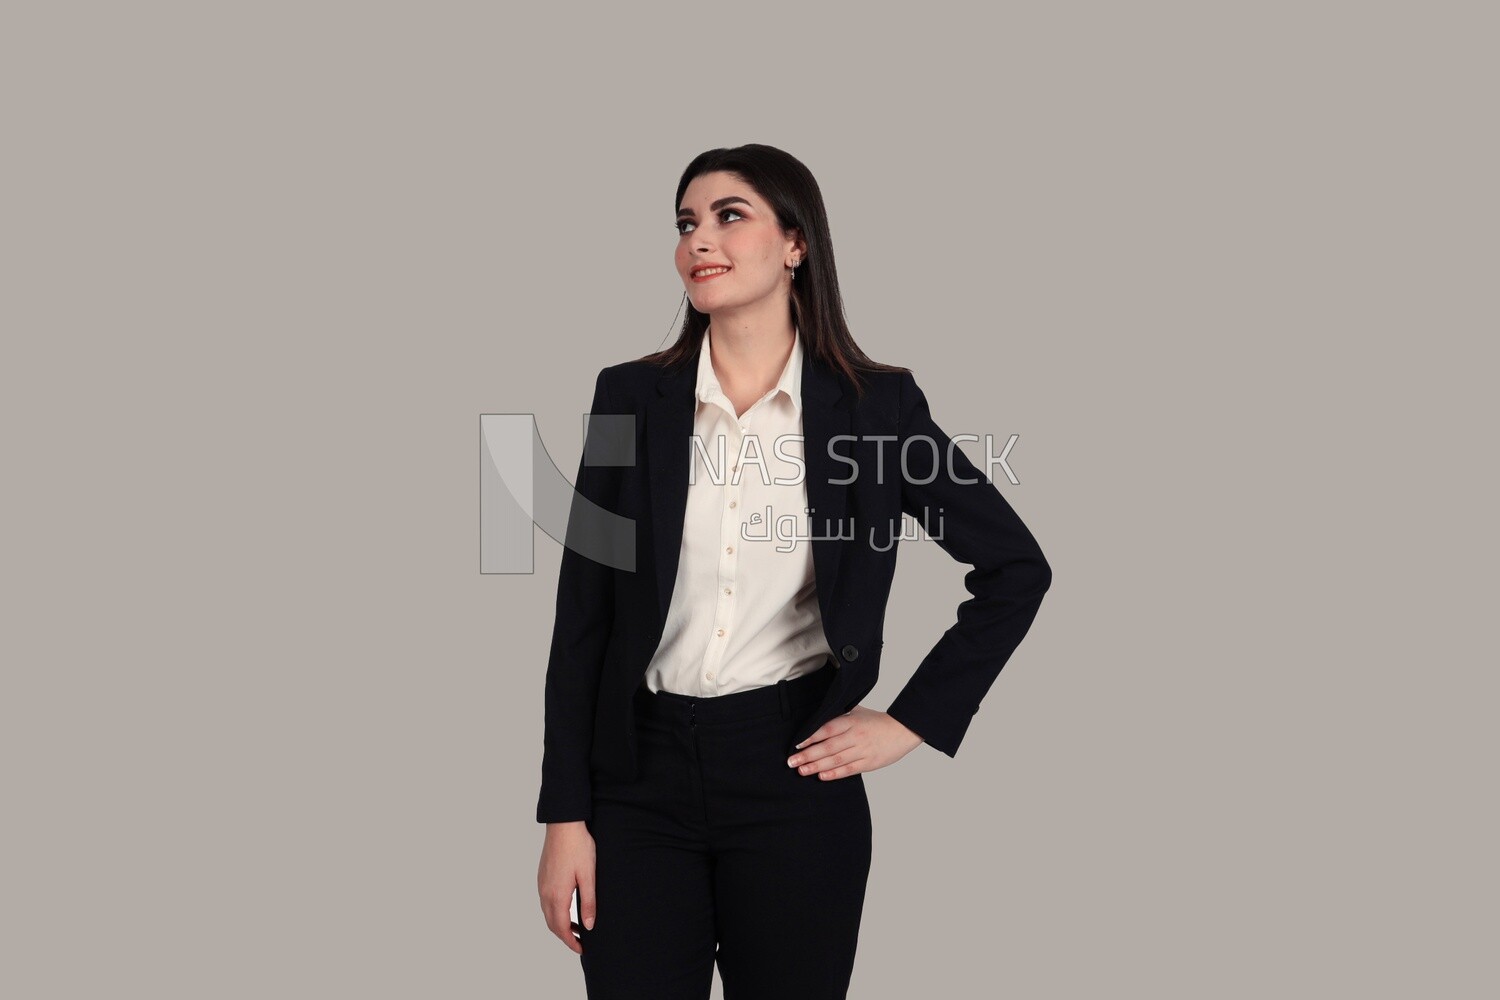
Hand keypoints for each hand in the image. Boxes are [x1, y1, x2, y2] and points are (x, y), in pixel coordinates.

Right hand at [537, 821, 595, 954]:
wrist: (564, 824)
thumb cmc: (578, 847)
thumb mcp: (589, 876)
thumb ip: (588, 902)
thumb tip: (588, 925)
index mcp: (557, 895)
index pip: (561, 928)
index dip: (571, 942)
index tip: (581, 949)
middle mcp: (545, 892)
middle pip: (552, 924)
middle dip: (565, 936)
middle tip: (580, 943)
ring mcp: (542, 884)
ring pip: (548, 913)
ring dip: (560, 924)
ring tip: (577, 927)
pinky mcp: (542, 876)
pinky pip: (546, 902)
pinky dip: (555, 912)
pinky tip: (567, 908)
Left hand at [786, 706, 923, 778]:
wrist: (903, 729)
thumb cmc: (877, 720)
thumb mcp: (857, 711)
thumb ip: (838, 714)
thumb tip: (816, 716)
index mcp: (851, 721)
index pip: (827, 729)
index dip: (810, 737)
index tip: (796, 745)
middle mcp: (855, 736)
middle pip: (828, 747)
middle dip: (808, 755)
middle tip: (791, 762)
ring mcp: (862, 750)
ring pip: (836, 760)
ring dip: (817, 766)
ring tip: (802, 770)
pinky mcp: (869, 763)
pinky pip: (849, 770)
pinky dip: (835, 774)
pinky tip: (822, 776)